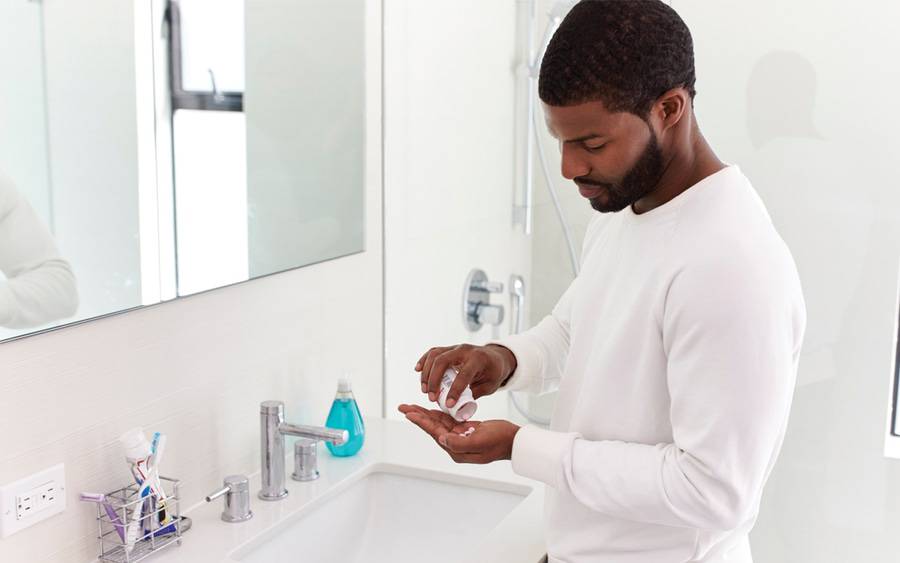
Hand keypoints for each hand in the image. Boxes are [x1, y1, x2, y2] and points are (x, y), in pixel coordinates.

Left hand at [397, 404, 519, 463]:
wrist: (514, 441)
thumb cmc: (500, 441)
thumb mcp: (480, 442)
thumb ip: (460, 443)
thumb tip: (441, 440)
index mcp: (456, 450)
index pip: (435, 433)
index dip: (421, 421)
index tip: (409, 413)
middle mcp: (455, 445)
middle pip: (432, 428)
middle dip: (417, 416)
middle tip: (403, 407)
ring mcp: (459, 437)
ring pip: (438, 423)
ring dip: (425, 414)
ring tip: (411, 407)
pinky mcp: (465, 430)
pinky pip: (447, 421)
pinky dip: (438, 413)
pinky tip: (430, 407)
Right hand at [415, 343, 516, 408]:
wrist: (496, 357)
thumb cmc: (493, 373)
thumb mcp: (489, 386)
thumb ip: (473, 395)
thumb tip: (456, 407)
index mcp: (478, 359)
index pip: (464, 374)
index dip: (455, 390)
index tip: (448, 404)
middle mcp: (465, 350)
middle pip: (443, 361)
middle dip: (434, 380)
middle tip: (431, 397)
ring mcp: (455, 347)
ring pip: (435, 355)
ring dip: (426, 373)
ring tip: (424, 390)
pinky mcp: (448, 349)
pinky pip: (433, 352)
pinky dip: (424, 360)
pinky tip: (418, 370)